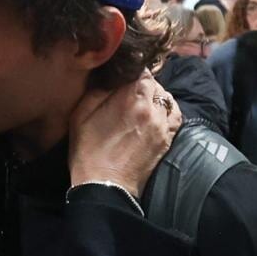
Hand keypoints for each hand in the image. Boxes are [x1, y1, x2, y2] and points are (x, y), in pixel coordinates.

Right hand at [69, 73, 180, 197]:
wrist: (105, 186)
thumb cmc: (88, 151)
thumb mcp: (81, 113)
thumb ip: (98, 89)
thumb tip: (110, 76)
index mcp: (130, 96)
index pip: (141, 69)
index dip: (132, 71)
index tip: (123, 76)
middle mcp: (152, 106)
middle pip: (154, 83)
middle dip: (143, 84)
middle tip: (128, 92)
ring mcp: (162, 124)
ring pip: (165, 98)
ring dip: (155, 97)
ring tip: (141, 104)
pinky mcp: (167, 139)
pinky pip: (175, 115)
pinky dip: (168, 110)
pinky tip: (157, 113)